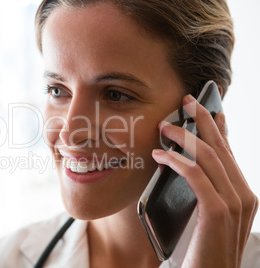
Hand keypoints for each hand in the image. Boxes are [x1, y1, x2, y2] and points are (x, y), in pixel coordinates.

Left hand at [151, 94, 257, 267]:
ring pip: (208, 156)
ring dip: (184, 137)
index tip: (206, 108)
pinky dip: (177, 160)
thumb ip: (202, 190)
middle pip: (220, 147)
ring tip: (164, 126)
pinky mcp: (217, 212)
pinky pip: (195, 175)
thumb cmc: (201, 249)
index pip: (229, 153)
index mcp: (242, 194)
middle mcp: (243, 195)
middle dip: (202, 120)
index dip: (217, 128)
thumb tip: (184, 164)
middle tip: (186, 101)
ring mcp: (234, 203)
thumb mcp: (204, 214)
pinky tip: (160, 155)